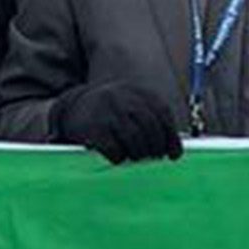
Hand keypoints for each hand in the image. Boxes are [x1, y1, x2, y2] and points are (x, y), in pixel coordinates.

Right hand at [54, 82, 182, 163]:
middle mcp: (123, 98)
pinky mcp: (95, 128)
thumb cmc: (111, 112)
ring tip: (137, 156)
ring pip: (135, 140)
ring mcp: (108, 112)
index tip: (174, 154)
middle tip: (155, 156)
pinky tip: (118, 156)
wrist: (74, 107)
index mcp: (137, 91)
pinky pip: (115, 150)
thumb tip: (173, 150)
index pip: (162, 112)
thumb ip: (152, 120)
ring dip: (140, 153)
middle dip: (156, 146)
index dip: (171, 136)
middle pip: (151, 126)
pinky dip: (120, 158)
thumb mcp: (132, 105)